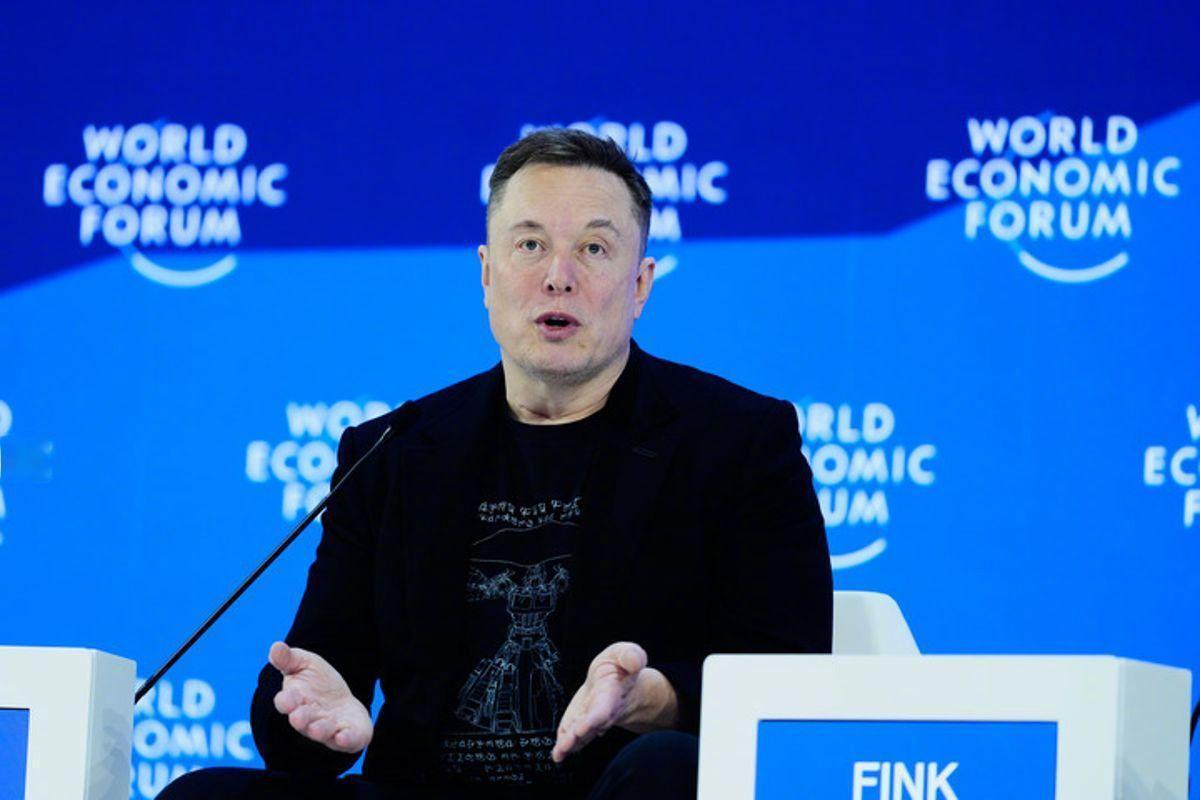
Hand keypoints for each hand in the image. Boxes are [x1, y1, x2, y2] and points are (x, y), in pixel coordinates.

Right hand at [269, 641, 372, 752]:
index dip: (285, 701)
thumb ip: (289, 658)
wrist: (342, 701)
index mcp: (295, 700)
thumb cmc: (318, 682)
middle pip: (301, 720)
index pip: (285, 702)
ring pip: (321, 732)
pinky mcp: (347, 735)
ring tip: (319, 728)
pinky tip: (345, 737)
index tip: (288, 697)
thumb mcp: (305, 664)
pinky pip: (346, 740)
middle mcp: (308, 718)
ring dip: (320, 730)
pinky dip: (345, 739)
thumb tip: (275, 646)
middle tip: (299, 716)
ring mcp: (327, 728)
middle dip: (300, 719)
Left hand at [551, 641, 647, 762]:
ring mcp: (591, 720)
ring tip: (560, 751)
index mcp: (612, 693)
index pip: (604, 709)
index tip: (583, 727)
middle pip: (591, 727)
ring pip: (582, 735)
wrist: (617, 682)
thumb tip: (635, 661)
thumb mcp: (626, 653)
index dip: (594, 719)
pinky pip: (573, 736)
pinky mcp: (580, 723)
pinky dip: (565, 746)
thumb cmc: (620, 668)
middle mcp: (603, 712)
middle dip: (579, 734)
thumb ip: (631, 656)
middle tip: (567, 743)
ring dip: (570, 743)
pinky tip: (557, 754)